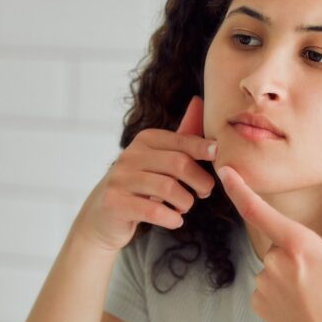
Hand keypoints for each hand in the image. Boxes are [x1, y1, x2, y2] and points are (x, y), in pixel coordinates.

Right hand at [73, 96, 216, 252]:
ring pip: (168, 188)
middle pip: (178, 164)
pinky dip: (172, 218)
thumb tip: (199, 101)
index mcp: (144, 141)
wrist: (104, 215)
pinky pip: (154, 210)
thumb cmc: (140, 185)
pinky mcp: (114, 202)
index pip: (181, 141)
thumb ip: (181, 135)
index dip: (203, 148)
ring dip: (185, 202)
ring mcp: (120, 179)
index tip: (218, 156)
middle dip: (200, 180)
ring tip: (185, 207)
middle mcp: (130, 156)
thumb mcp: (159, 158)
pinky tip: (175, 220)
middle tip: (205, 192)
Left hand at [217, 166, 321, 321]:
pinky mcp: (258, 304)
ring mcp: (264, 286)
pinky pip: (268, 284)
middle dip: (298, 250)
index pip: (260, 211)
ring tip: (319, 297)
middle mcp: (275, 264)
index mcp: (301, 247)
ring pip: (274, 264)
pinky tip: (304, 307)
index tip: (225, 170)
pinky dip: (283, 289)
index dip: (239, 189)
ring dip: (292, 271)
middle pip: (279, 241)